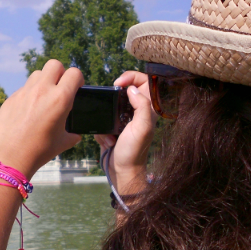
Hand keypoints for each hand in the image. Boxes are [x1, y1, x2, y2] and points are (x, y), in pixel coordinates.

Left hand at [0, 60, 82, 177]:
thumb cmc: (39, 151)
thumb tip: (75, 134)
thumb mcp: (63, 142)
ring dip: (43, 82)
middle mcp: (42, 90)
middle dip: (60, 73)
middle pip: (54, 64)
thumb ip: (73, 134)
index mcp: (60, 99)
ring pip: (37, 74)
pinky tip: (28, 111)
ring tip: (43, 99)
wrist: (10, 157)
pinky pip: (24, 89)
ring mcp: (24, 93)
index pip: (74, 73)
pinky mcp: (11, 98)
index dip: (78, 80)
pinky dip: (29, 95)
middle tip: (59, 89)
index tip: (75, 89)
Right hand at [95, 71, 155, 193]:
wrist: (121, 172)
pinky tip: (108, 141)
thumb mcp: (142, 127)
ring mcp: (124, 120)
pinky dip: (102, 131)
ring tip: (110, 132)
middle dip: (114, 98)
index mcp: (148, 109)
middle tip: (110, 105)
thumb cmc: (133, 151)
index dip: (131, 77)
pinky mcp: (112, 129)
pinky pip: (102, 120)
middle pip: (125, 91)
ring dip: (106, 117)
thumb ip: (141, 105)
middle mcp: (137, 112)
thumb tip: (131, 89)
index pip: (144, 81)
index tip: (119, 84)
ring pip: (110, 106)